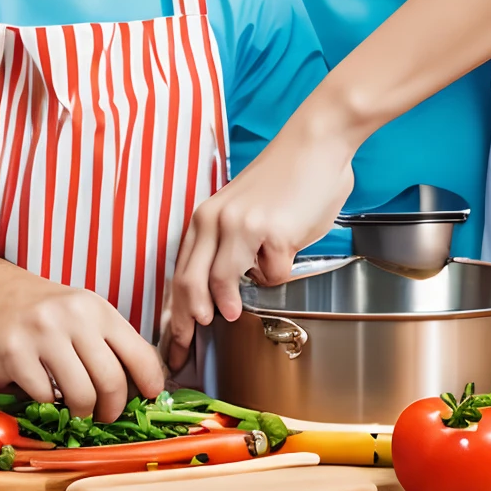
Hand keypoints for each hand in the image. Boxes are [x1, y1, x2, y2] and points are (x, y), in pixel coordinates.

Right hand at [0, 249, 161, 420]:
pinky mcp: (14, 354)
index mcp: (97, 309)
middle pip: (112, 381)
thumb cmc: (37, 310)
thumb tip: (138, 382)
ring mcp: (44, 335)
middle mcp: (75, 318)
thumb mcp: (79, 314)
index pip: (138, 351)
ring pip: (81, 395)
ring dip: (80, 414)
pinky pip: (44, 397)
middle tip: (105, 417)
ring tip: (75, 412)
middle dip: (112, 409)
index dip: (150, 382)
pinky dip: (46, 404)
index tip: (150, 400)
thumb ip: (105, 342)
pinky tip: (41, 393)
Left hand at [165, 108, 359, 365]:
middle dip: (187, 324)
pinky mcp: (272, 231)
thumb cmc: (287, 177)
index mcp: (206, 216)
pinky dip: (281, 272)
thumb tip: (219, 293)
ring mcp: (242, 226)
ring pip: (222, 284)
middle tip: (188, 349)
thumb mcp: (243, 210)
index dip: (174, 314)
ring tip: (234, 313)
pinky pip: (272, 274)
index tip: (174, 344)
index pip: (179, 275)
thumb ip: (228, 245)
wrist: (316, 141)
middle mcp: (216, 220)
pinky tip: (288, 249)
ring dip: (229, 305)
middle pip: (189, 285)